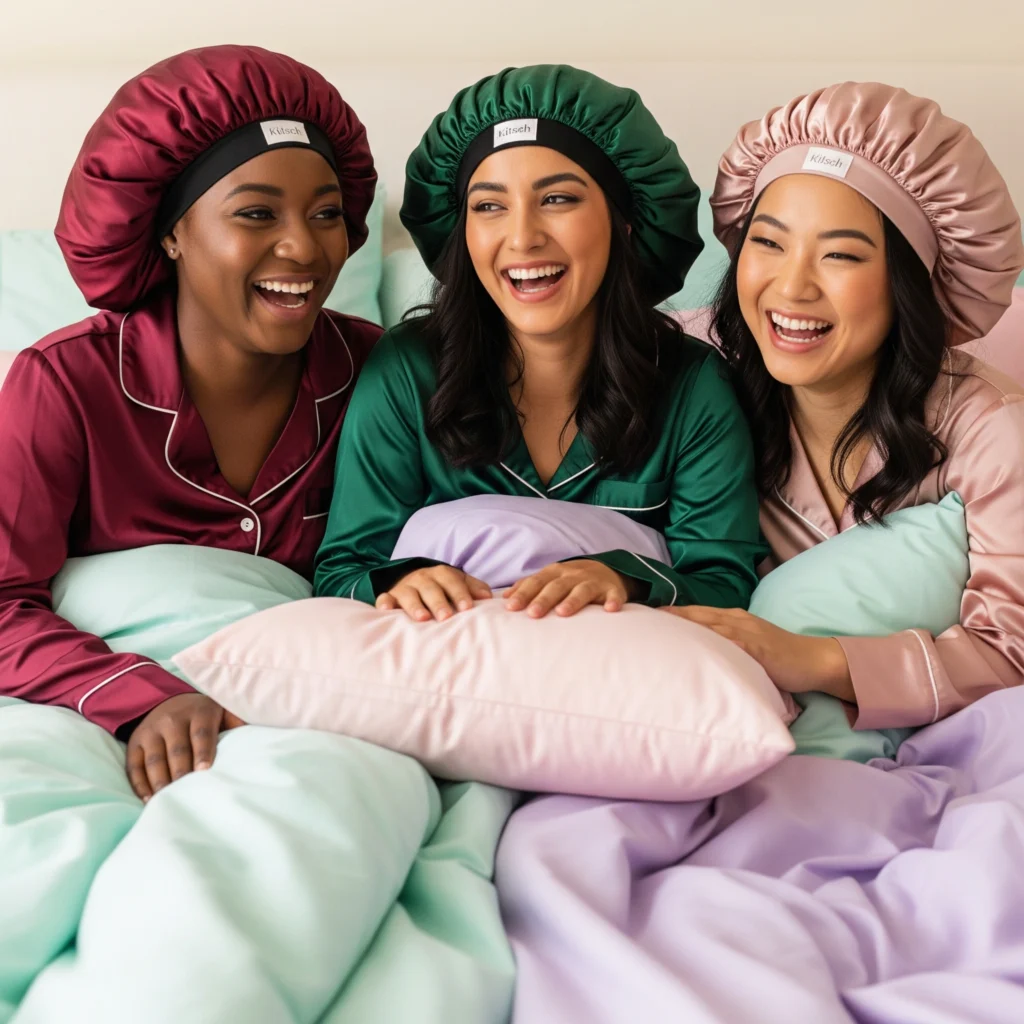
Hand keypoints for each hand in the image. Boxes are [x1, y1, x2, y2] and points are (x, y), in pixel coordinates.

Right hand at [126, 693, 244, 801]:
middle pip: (176, 750)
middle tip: (187, 794)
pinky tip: (149, 800)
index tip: (205, 772)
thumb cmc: (203, 715)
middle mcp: (171, 720)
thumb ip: (238, 723)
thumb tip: (259, 738)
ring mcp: (150, 731)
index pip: (201, 734)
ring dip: (161, 782)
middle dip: (181, 773)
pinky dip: (141, 785)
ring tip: (168, 801)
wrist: (169, 701)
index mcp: (199, 712)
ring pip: (154, 760)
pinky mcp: (134, 743)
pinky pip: (134, 766)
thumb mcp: (223, 711)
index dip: (203, 753)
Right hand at [377, 565, 491, 621]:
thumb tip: (488, 598)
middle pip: (431, 588)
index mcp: (441, 574)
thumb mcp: (457, 582)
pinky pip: (385, 598)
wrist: (412, 579)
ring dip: (415, 605)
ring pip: (409, 594)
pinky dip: (384, 603)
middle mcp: (422, 578)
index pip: (452, 581)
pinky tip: (386, 611)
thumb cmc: (441, 586)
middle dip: (439, 602)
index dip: (459, 593)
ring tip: (423, 618)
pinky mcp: (390, 596)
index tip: (467, 607)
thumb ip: (473, 588)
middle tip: (446, 617)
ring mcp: (405, 587)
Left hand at [505, 559, 634, 617]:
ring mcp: (593, 582)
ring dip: (573, 600)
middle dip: (543, 599)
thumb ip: (529, 586)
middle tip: (532, 614)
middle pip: (556, 586)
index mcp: (555, 573)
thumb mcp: (550, 578)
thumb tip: (505, 598)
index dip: (524, 594)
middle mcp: (573, 576)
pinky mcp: (613, 590)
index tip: (510, 608)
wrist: (607, 571)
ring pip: (582, 590)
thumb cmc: (571, 580)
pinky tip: (610, 609)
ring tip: (563, 612)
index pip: (536, 582)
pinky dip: (613, 600)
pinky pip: (614, 595)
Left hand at [661, 606, 854, 700]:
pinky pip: (733, 642)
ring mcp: (748, 632)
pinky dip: (714, 641)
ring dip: (685, 624)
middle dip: (670, 615)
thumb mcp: (748, 648)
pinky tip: (697, 643)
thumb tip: (699, 656)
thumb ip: (726, 647)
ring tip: (660, 628)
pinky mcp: (758, 647)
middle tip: (642, 617)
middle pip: (698, 614)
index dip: (673, 613)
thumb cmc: (780, 658)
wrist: (814, 660)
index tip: (647, 614)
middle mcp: (737, 620)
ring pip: (710, 624)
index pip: (697, 613)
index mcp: (734, 620)